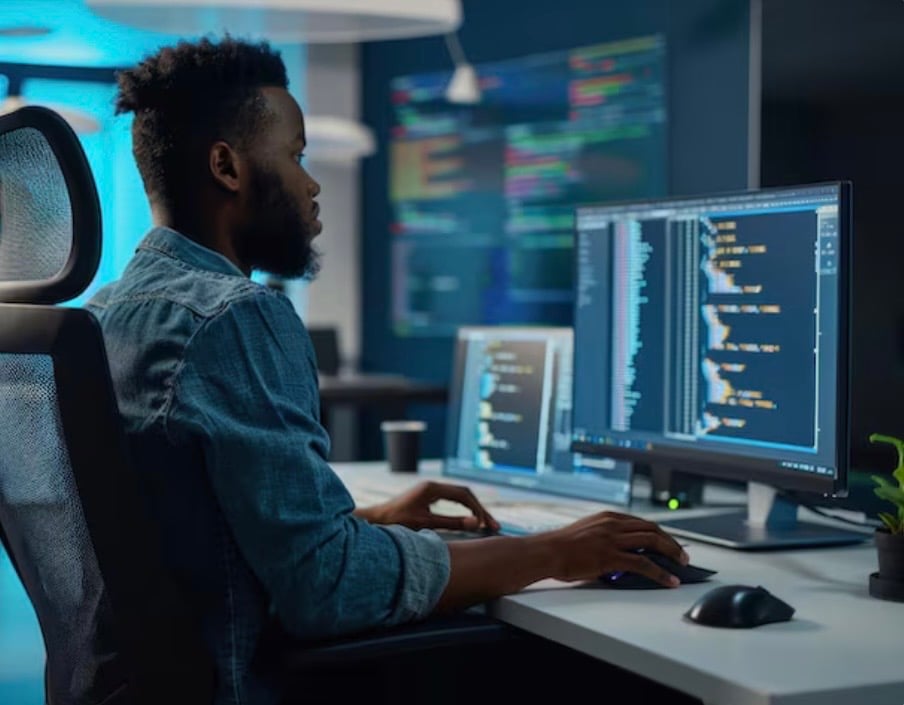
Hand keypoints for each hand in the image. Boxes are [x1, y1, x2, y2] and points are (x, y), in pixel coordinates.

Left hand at [358, 481, 499, 532]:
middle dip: (480, 509)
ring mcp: (430, 489)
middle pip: (465, 493)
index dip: (478, 509)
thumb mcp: (426, 525)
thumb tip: (476, 523)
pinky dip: (464, 508)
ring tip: (486, 524)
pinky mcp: (428, 495)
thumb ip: (451, 523)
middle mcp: (433, 485)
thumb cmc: (397, 523)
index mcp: (432, 488)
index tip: (487, 524)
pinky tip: (470, 519)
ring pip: (460, 495)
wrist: (376, 520)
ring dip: (473, 508)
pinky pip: (452, 498)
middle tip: (494, 525)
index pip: (464, 495)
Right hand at [546, 511, 688, 586]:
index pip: (642, 522)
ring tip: (682, 565)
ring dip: (672, 553)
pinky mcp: (611, 556)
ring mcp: (612, 539)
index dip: (660, 533)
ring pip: (652, 542)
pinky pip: (643, 563)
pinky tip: (668, 580)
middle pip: (652, 529)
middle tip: (682, 555)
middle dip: (671, 542)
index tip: (669, 542)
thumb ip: (607, 538)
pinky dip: (660, 572)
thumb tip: (623, 554)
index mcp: (608, 517)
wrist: (546, 552)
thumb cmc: (561, 547)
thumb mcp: (587, 534)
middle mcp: (613, 524)